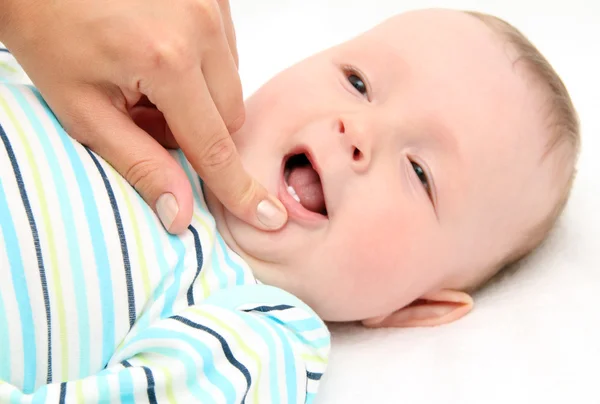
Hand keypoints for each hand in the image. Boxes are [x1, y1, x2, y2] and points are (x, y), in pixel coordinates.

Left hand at [0, 0, 286, 232]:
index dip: (238, 188)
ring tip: (149, 75)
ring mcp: (211, 3)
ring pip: (231, 84)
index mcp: (166, 60)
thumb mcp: (82, 108)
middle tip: (143, 112)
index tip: (266, 215)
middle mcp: (200, 27)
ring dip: (199, 97)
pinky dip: (201, 64)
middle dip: (196, 130)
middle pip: (229, 116)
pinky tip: (163, 50)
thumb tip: (179, 213)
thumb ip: (139, 163)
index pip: (214, 146)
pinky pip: (226, 49)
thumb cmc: (48, 28)